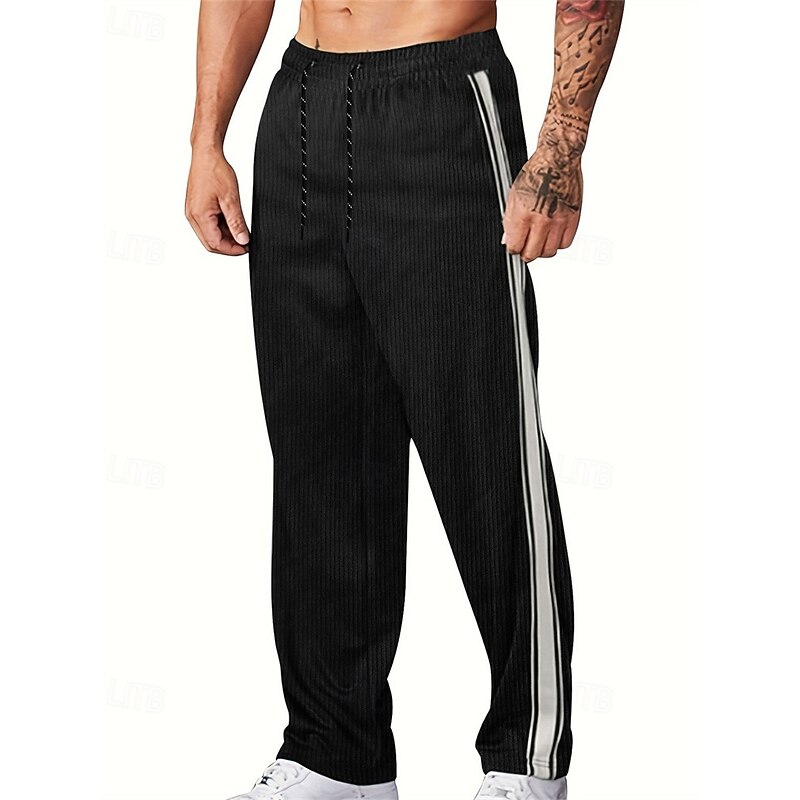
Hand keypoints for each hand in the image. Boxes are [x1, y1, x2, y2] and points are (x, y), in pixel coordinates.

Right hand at [185, 148, 249, 255]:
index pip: (215, 244)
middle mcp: (193, 216)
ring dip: (226, 237)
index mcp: (199, 216)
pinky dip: (221, 228)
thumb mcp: (231, 199)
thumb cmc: (215, 170)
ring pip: (210, 235)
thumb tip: (243, 240)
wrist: (206, 154)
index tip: (246, 248)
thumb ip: (237, 222)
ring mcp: (193, 212)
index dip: (232, 250)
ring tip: (241, 232)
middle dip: (229, 246)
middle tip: (245, 243)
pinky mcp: (196, 208)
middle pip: (211, 243)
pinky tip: (233, 223)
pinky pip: (208, 225)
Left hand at [501, 147, 582, 261]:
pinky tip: (553, 235)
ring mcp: (558, 220)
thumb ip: (509, 221)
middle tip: (526, 246)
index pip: (515, 247)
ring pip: (549, 252)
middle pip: (532, 254)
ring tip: (539, 241)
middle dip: (526, 253)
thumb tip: (508, 240)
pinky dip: (558, 243)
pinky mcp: (573, 218)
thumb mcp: (513, 196)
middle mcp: (541, 219)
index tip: (515, 246)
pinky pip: (565, 243)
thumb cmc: (535, 173)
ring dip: (543, 250)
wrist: (558, 160)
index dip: (513, 248)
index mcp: (523, 213)